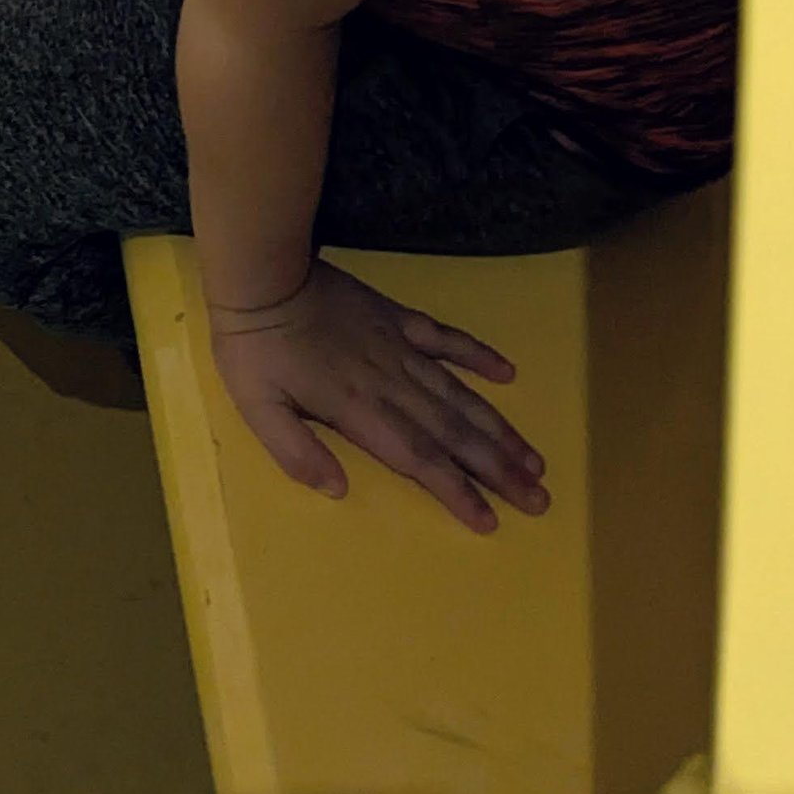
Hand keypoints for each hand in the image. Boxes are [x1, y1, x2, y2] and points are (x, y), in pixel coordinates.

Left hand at [208, 257, 547, 533]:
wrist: (262, 274)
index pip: (420, 459)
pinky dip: (477, 355)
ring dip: (498, 428)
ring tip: (534, 458)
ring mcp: (398, 347)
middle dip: (498, 469)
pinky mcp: (395, 316)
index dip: (457, 490)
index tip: (492, 519)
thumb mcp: (257, 408)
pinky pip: (445, 338)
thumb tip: (339, 490)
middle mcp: (391, 383)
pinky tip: (507, 372)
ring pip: (459, 394)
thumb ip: (296, 451)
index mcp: (360, 410)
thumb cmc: (254, 348)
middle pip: (454, 433)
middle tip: (539, 498)